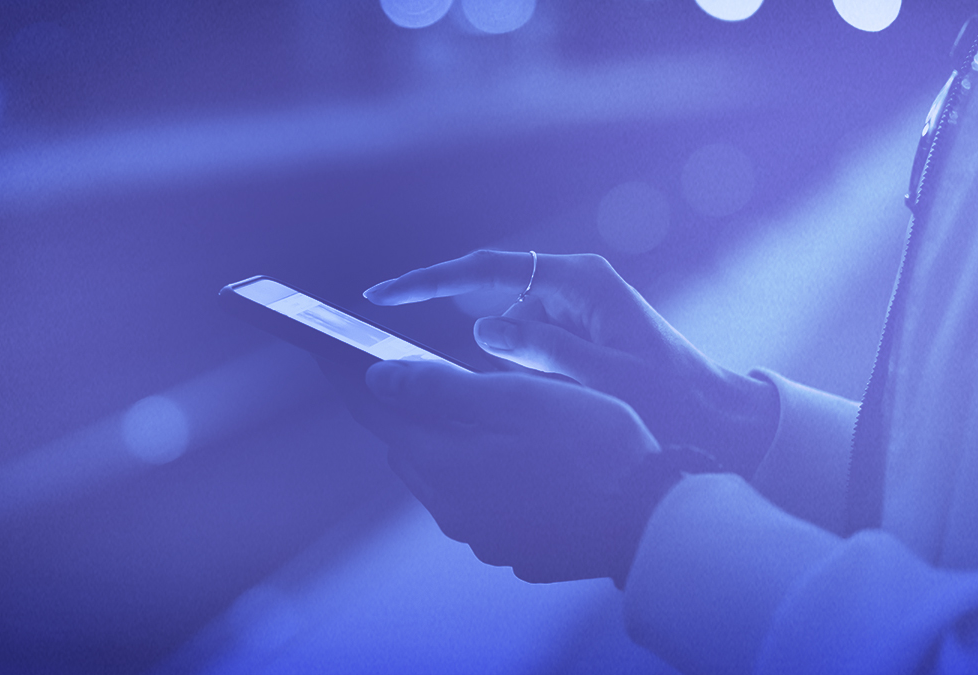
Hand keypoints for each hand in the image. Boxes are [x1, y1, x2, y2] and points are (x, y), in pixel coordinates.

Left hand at [348, 358, 664, 583]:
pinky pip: (474, 502)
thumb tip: (376, 378)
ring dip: (441, 444)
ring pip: (439, 476)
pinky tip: (506, 456)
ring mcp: (480, 533)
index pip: (377, 412)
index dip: (349, 377)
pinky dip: (476, 475)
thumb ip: (440, 388)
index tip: (328, 352)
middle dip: (401, 409)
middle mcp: (451, 506)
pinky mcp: (510, 547)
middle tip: (402, 371)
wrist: (650, 518)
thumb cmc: (592, 446)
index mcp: (444, 462)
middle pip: (406, 445)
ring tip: (461, 410)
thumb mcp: (517, 398)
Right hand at [364, 250, 776, 476]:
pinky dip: (509, 363)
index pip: (488, 269)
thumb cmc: (671, 400)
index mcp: (582, 282)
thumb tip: (480, 327)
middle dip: (447, 308)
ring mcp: (571, 306)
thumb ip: (545, 351)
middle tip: (391, 319)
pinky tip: (518, 389)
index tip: (385, 294)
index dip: (431, 281)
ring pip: (505, 321)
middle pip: (489, 287)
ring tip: (520, 379)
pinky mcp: (571, 331)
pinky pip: (522, 341)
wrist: (715, 417)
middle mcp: (572, 285)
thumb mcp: (607, 380)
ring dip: (494, 352)